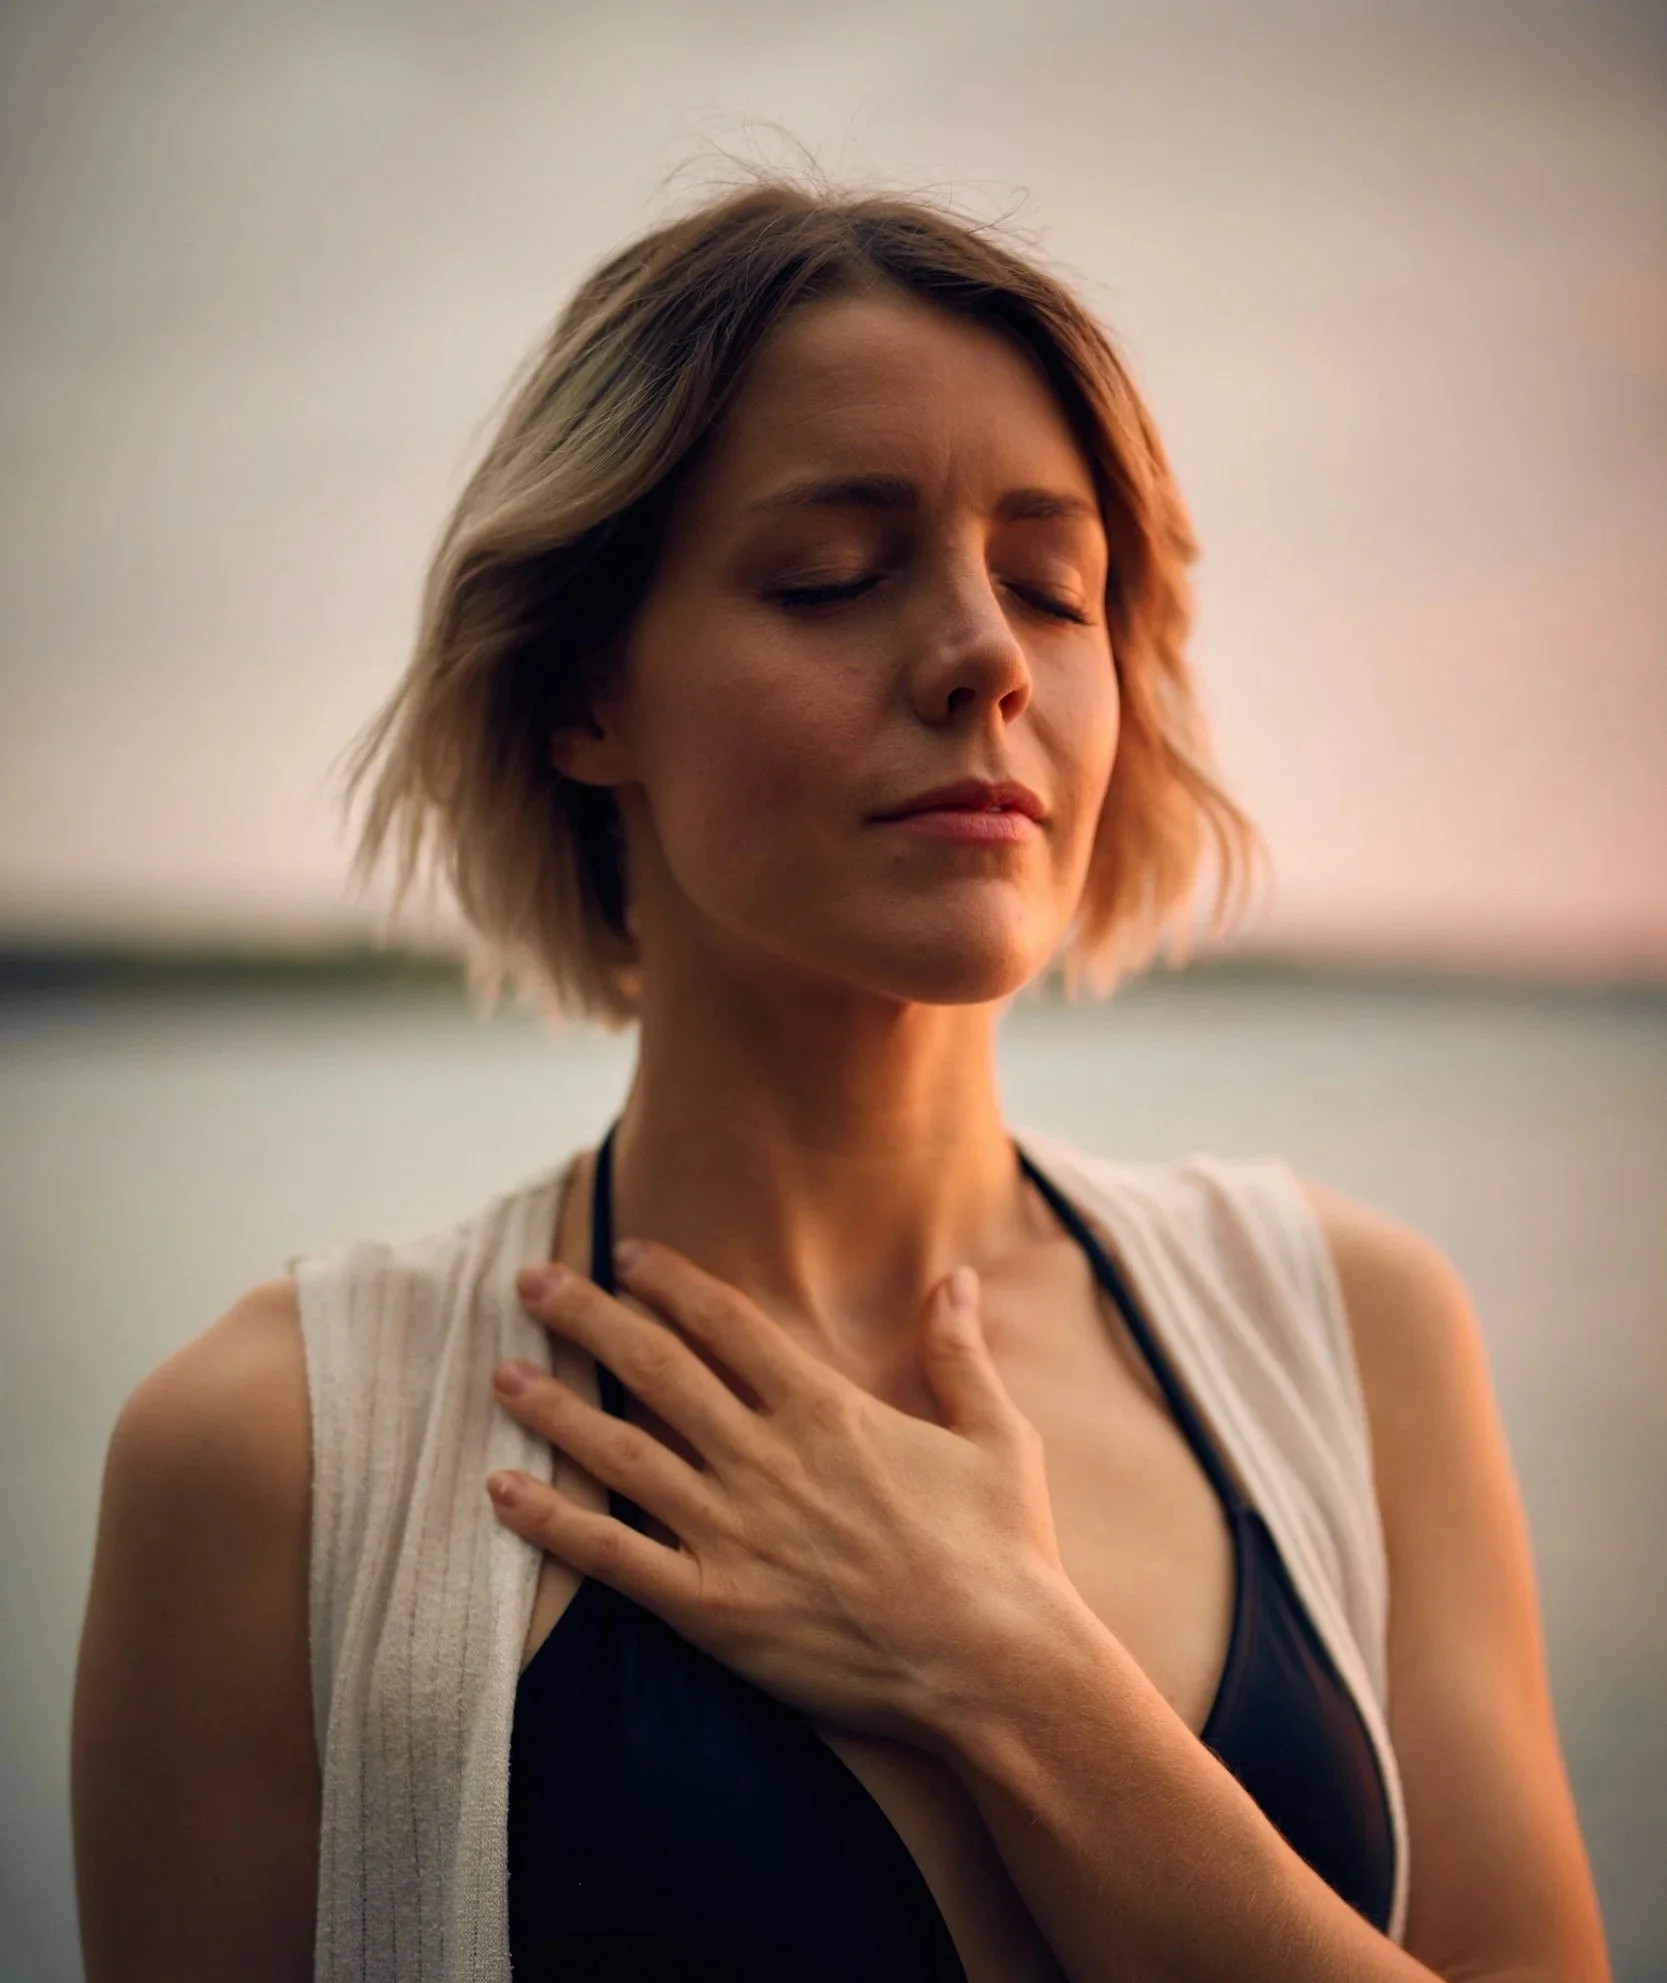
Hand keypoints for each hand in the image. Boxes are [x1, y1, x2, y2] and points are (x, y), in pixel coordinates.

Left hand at [486, 1242, 1073, 1746]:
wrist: (996, 1666)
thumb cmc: (1004, 1552)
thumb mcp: (996, 1435)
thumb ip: (960, 1351)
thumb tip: (957, 1276)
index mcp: (825, 1410)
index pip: (725, 1323)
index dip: (668, 1282)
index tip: (626, 1254)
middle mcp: (765, 1457)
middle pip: (655, 1366)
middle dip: (587, 1316)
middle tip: (532, 1282)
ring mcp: (733, 1532)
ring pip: (620, 1452)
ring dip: (553, 1408)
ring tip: (500, 1374)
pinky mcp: (713, 1608)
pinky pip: (613, 1557)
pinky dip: (553, 1523)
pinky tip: (502, 1491)